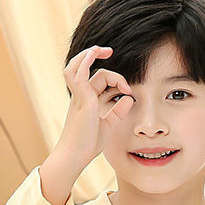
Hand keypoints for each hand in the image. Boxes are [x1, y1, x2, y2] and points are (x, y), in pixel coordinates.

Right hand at [55, 45, 133, 169]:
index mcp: (86, 101)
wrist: (75, 155)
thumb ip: (118, 112)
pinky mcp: (80, 98)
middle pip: (86, 68)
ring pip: (77, 65)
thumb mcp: (109, 125)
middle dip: (96, 54)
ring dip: (88, 53)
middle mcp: (80, 96)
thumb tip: (129, 99)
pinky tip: (95, 53)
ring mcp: (78, 96)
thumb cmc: (88, 144)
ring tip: (103, 49)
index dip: (116, 80)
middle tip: (110, 51)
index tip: (128, 91)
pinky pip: (79, 72)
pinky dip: (86, 60)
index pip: (98, 79)